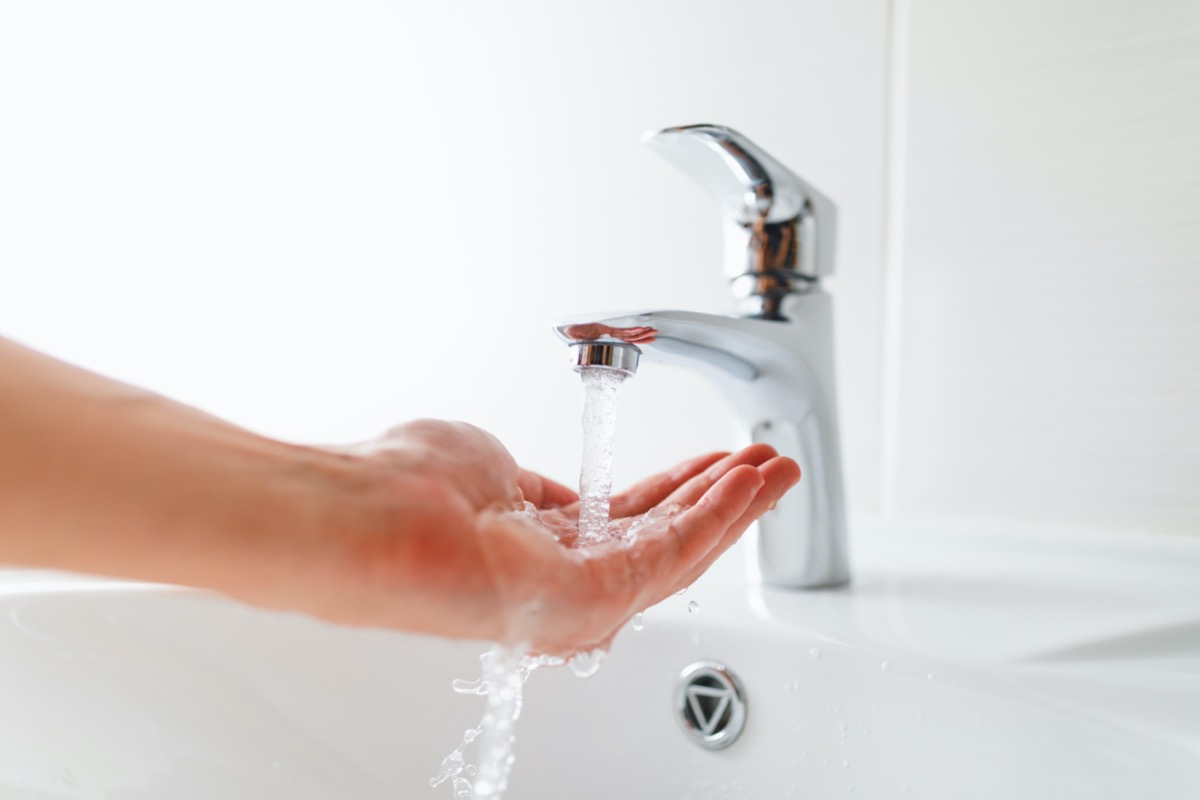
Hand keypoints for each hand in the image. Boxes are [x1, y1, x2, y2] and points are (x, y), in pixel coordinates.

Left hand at [312, 420, 798, 654]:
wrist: (364, 515)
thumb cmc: (401, 488)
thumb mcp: (489, 466)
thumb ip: (530, 485)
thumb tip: (547, 488)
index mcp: (540, 551)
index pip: (628, 522)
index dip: (678, 487)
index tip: (717, 462)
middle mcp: (564, 584)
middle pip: (665, 539)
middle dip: (723, 498)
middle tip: (770, 465)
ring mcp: (576, 600)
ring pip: (679, 551)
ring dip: (734, 506)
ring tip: (777, 469)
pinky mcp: (588, 601)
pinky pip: (669, 555)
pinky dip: (716, 515)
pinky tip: (746, 483)